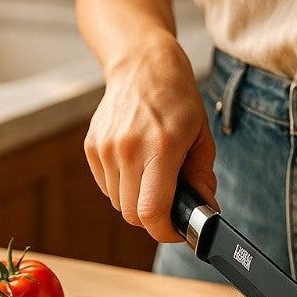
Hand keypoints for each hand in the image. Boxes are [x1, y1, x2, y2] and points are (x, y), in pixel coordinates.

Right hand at [83, 41, 216, 242]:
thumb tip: (204, 210)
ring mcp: (106, 148)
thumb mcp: (202, 137)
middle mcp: (128, 149)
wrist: (142, 65)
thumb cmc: (177, 99)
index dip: (164, 231)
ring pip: (118, 203)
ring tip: (153, 177)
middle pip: (132, 214)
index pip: (151, 211)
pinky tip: (136, 165)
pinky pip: (106, 186)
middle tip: (169, 204)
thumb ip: (203, 177)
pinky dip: (122, 186)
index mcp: (161, 147)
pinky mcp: (92, 146)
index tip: (176, 231)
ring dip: (136, 201)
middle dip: (153, 218)